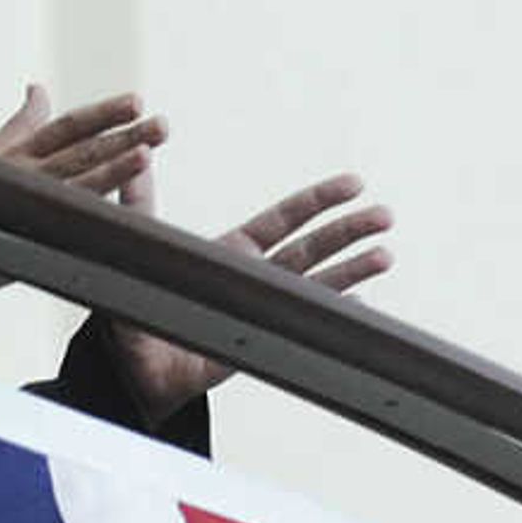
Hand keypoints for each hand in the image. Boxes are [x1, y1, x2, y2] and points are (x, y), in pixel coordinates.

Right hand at [0, 86, 165, 289]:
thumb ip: (24, 121)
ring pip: (77, 182)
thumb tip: (38, 89)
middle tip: (162, 124)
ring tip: (146, 154)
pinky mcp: (27, 231)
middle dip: (123, 136)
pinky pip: (65, 222)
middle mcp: (26, 171)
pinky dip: (91, 214)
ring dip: (113, 169)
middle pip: (82, 150)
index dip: (104, 114)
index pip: (70, 127)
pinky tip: (119, 210)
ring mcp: (26, 200)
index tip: (138, 101)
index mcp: (23, 151)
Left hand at [109, 164, 393, 418]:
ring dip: (352, 270)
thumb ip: (140, 201)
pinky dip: (332, 317)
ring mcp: (263, 310)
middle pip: (312, 247)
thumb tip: (138, 154)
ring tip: (385, 256)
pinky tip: (360, 307)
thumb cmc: (136, 308)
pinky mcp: (259, 342)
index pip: (285, 219)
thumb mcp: (139, 246)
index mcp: (234, 251)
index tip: (353, 184)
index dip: (319, 200)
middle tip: (384, 215)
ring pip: (316, 286)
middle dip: (349, 230)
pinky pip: (301, 327)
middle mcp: (256, 278)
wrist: (136, 368)